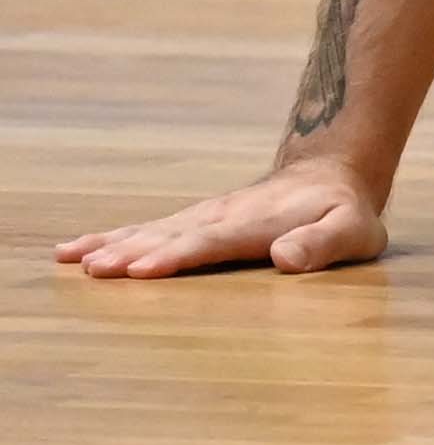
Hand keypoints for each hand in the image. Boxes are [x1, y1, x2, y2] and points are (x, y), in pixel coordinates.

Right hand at [56, 161, 387, 278]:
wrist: (330, 174)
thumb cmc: (344, 212)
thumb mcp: (352, 230)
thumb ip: (323, 243)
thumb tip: (287, 258)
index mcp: (257, 223)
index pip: (210, 242)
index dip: (176, 256)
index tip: (140, 270)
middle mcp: (222, 216)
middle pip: (170, 236)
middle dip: (131, 254)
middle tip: (93, 269)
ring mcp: (203, 216)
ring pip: (151, 231)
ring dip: (112, 245)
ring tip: (71, 257)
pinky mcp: (192, 220)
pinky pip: (148, 229)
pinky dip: (112, 238)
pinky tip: (80, 249)